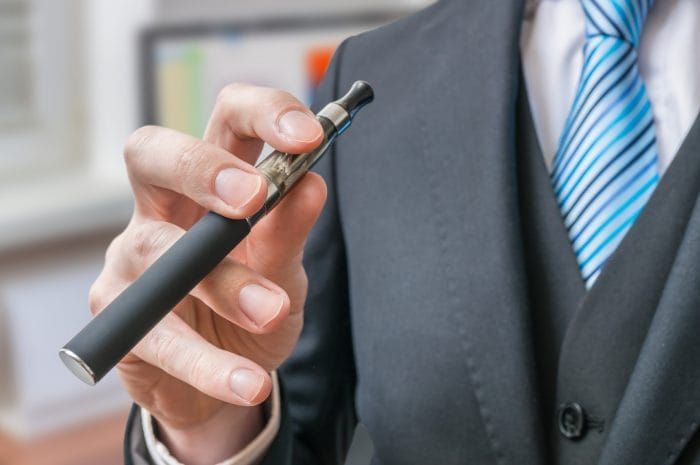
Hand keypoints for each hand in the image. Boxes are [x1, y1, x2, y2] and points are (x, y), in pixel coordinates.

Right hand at [88, 84, 326, 463]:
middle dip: (201, 168)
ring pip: (156, 253)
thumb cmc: (251, 306)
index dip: (262, 114)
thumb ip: (290, 231)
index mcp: (212, 184)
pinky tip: (248, 381)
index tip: (309, 135)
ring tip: (271, 311)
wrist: (222, 376)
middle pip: (153, 154)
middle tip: (252, 198)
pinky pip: (157, 336)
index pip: (226, 120)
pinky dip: (208, 363)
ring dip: (220, 282)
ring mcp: (130, 260)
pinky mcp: (117, 317)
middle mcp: (160, 209)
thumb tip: (312, 183)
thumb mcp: (283, 269)